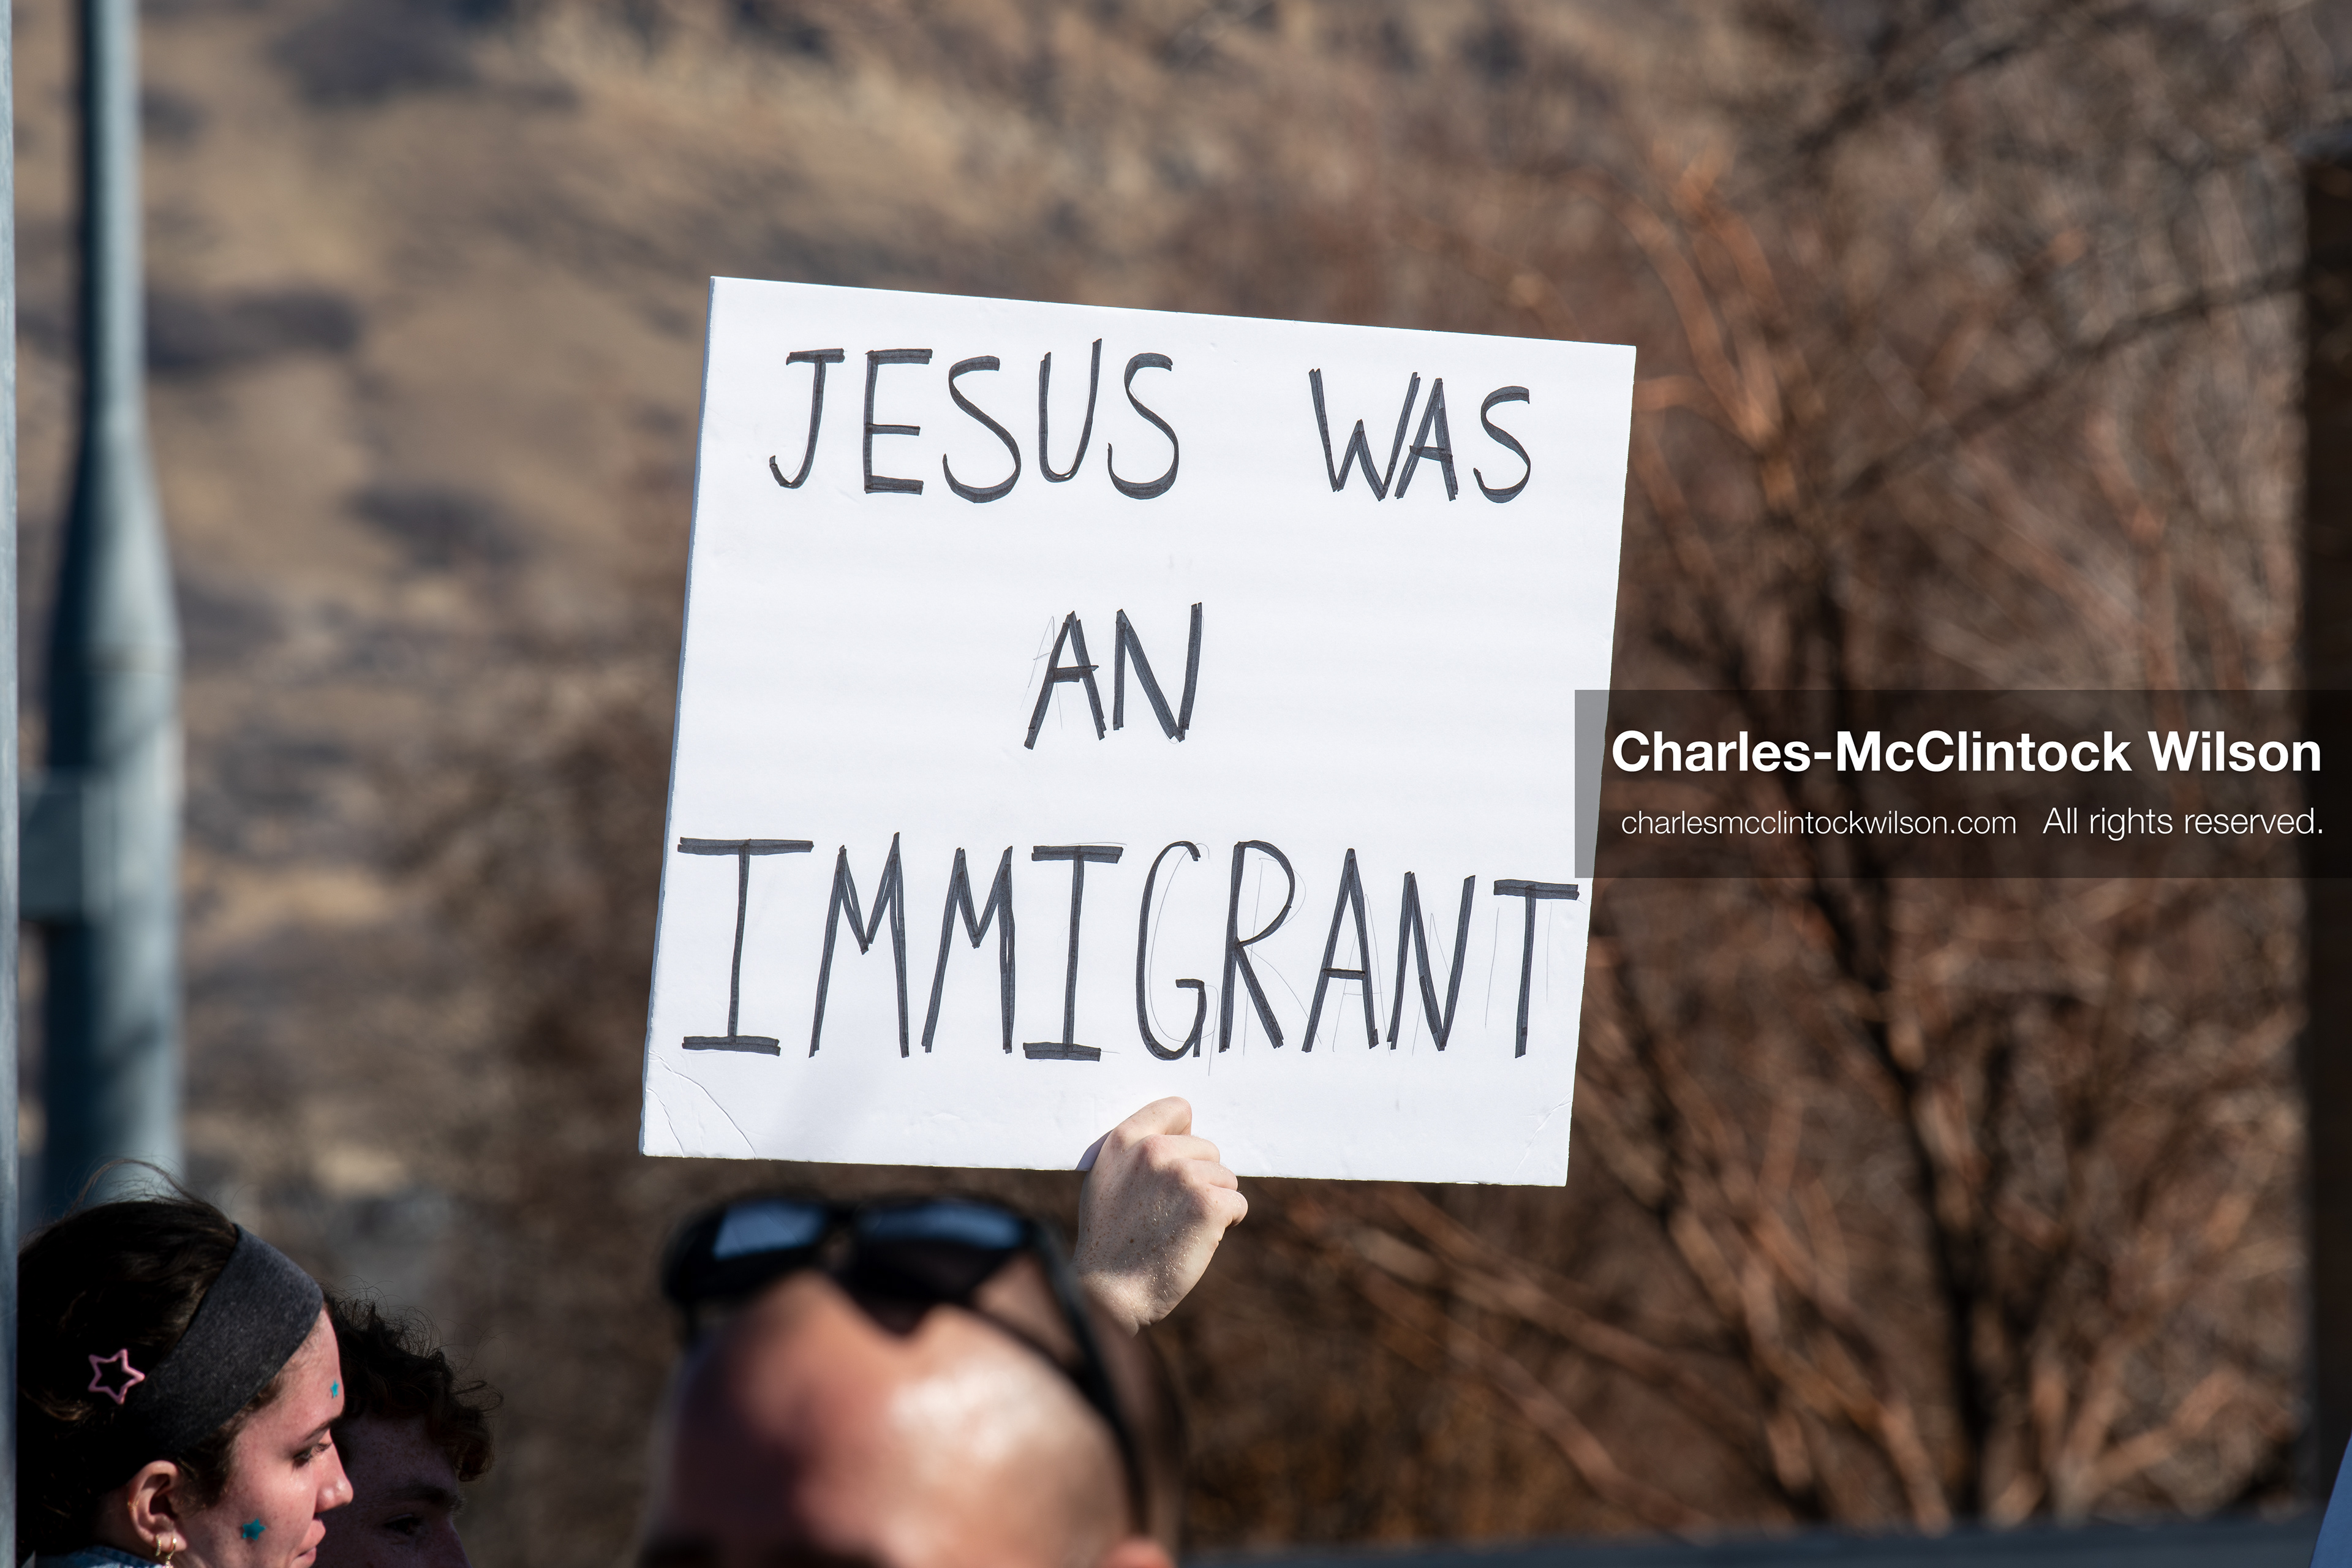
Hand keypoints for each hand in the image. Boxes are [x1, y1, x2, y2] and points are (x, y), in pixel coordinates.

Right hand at [1073, 1097, 1246, 1333]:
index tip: (1177, 1164)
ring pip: (1225, 1178)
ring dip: (1212, 1203)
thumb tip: (1185, 1132)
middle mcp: (1154, 1150)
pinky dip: (1225, 1224)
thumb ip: (1137, 1152)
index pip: (1178, 1109)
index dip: (1186, 1137)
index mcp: (1126, 1139)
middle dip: (1200, 1179)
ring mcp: (1183, 1175)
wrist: (1111, 1290)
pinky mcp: (1208, 1203)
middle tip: (1170, 1213)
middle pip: (1208, 1149)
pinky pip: (1238, 1203)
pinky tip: (1196, 1240)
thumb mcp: (1107, 1179)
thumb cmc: (1111, 1240)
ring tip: (1179, 1228)